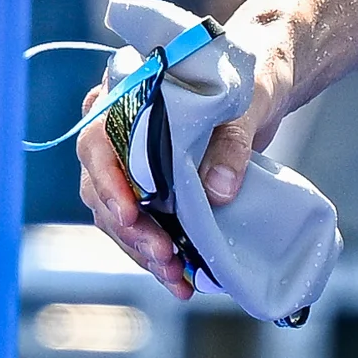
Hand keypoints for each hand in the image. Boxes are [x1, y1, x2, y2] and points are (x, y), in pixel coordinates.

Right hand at [71, 9, 295, 296]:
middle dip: (133, 231)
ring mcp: (129, 161)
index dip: (109, 183)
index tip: (131, 215)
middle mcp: (115, 130)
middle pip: (103, 189)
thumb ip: (230, 143)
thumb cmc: (245, 79)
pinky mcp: (149, 186)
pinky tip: (177, 276)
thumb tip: (219, 191)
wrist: (259, 83)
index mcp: (124, 96)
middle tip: (165, 258)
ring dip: (142, 251)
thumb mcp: (243, 104)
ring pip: (116, 215)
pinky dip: (154, 252)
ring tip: (175, 278)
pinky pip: (138, 225)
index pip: (98, 142)